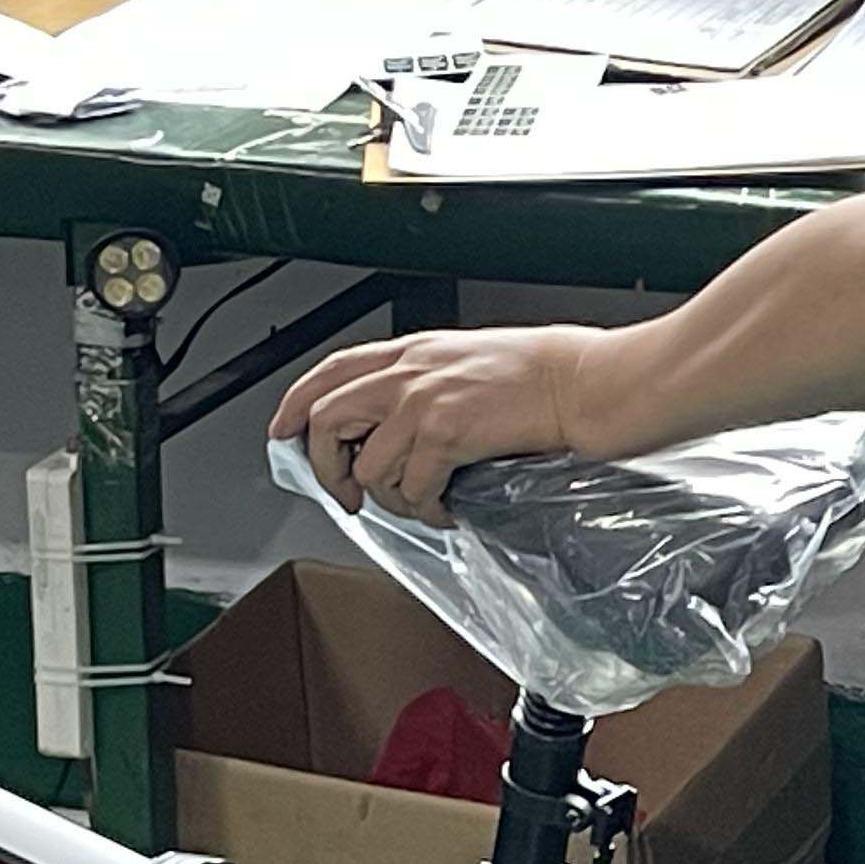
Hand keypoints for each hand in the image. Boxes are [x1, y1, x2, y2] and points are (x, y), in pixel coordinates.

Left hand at [269, 325, 602, 522]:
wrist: (580, 382)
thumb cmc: (538, 374)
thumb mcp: (464, 361)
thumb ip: (421, 383)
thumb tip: (390, 427)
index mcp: (410, 352)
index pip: (329, 372)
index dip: (294, 405)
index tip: (284, 434)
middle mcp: (408, 372)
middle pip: (327, 419)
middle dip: (328, 468)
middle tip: (348, 494)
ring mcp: (423, 402)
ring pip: (369, 467)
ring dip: (392, 498)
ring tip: (422, 502)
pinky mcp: (445, 434)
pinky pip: (412, 490)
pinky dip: (427, 511)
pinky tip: (449, 508)